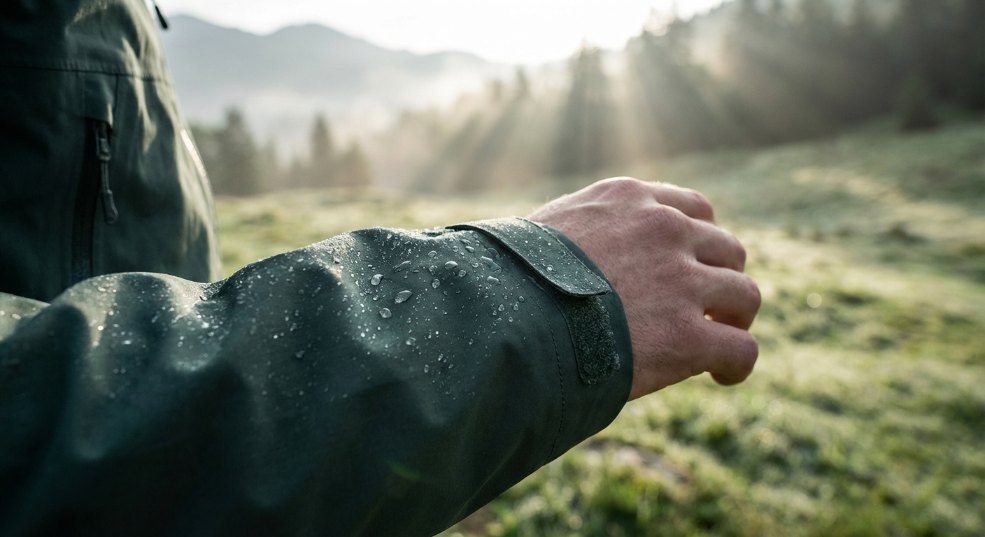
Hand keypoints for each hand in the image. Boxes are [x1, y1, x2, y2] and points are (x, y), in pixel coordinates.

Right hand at [528, 177, 760, 400]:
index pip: (691, 209)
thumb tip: (572, 253)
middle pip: (726, 248)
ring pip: (744, 295)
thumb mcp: (544, 231)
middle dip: (719, 279)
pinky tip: (722, 376)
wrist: (506, 318)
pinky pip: (740, 347)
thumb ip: (580, 231)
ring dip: (734, 318)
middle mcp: (664, 229)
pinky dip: (737, 363)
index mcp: (629, 199)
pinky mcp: (688, 335)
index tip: (689, 267)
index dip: (698, 243)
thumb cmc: (507, 281)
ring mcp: (681, 281)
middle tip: (706, 309)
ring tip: (718, 342)